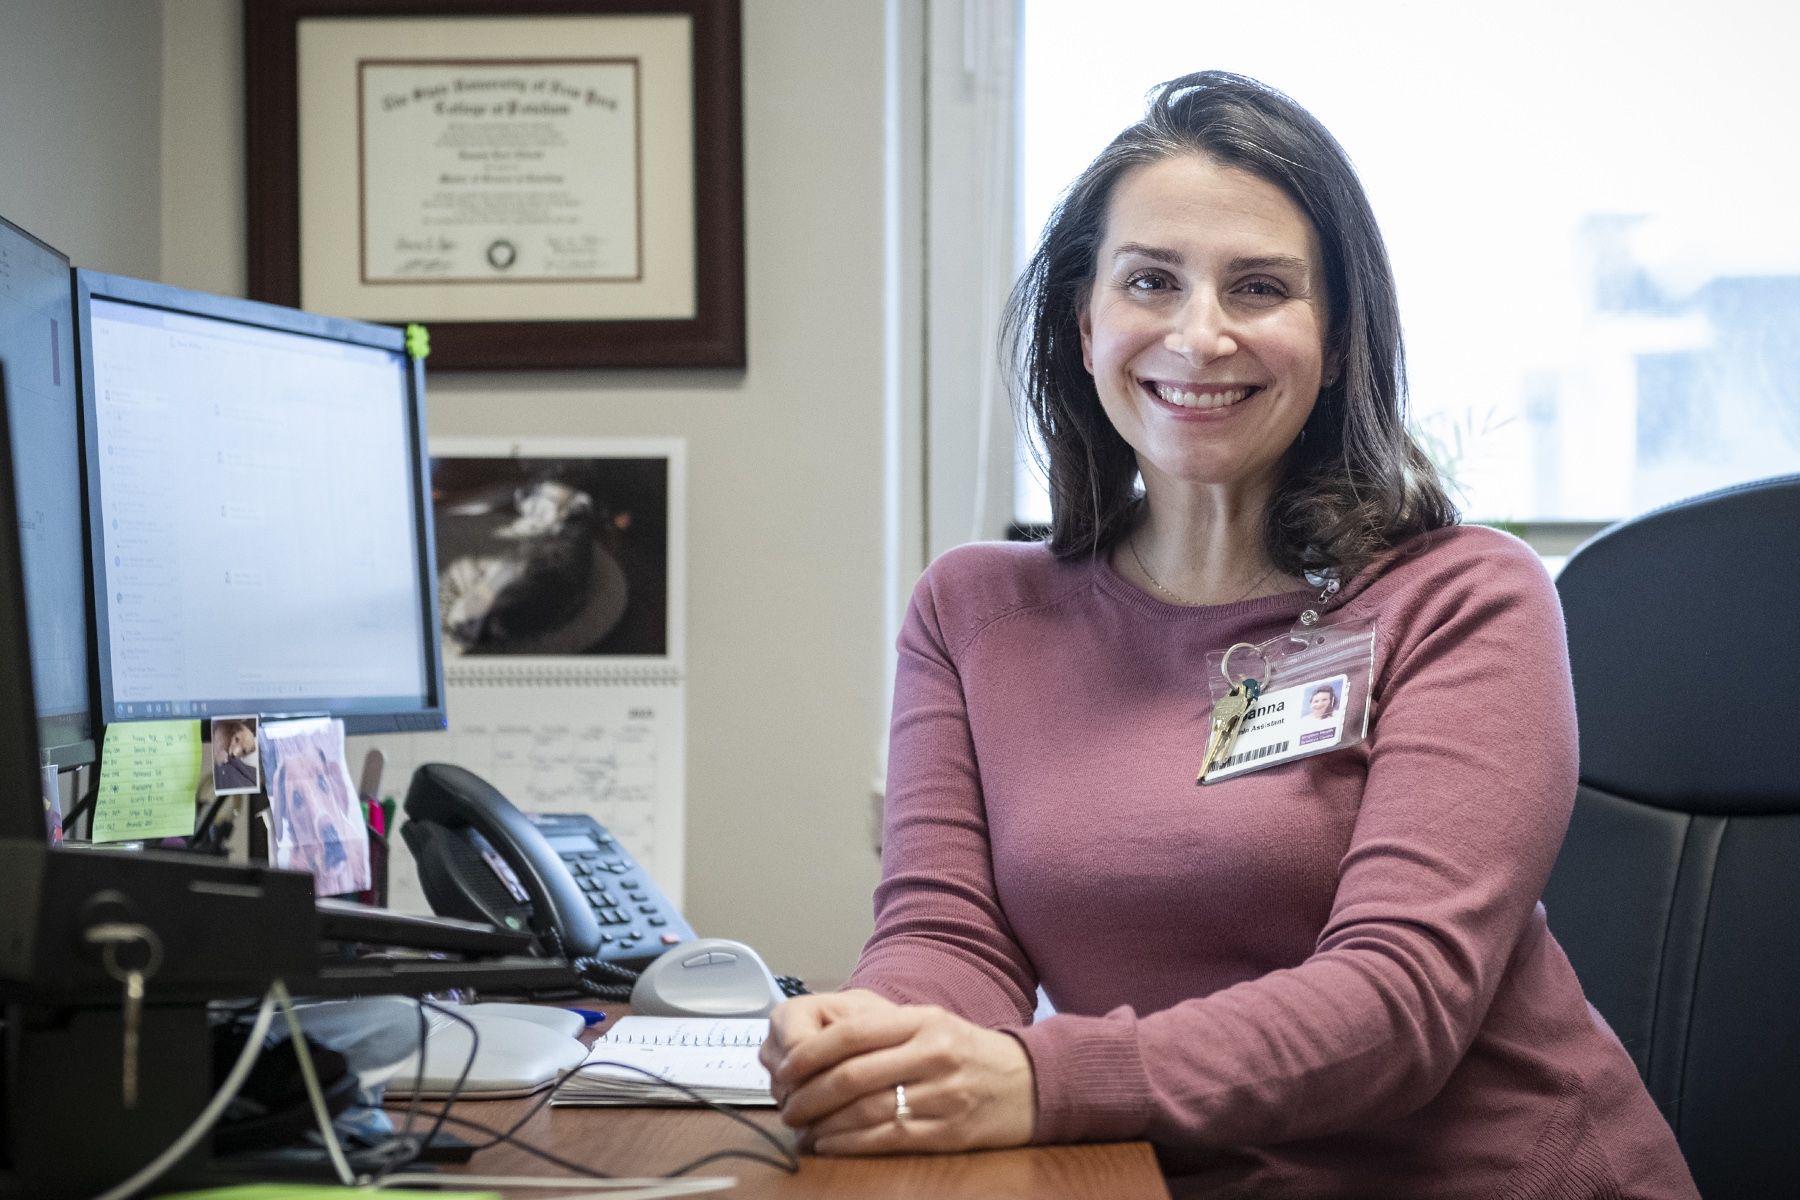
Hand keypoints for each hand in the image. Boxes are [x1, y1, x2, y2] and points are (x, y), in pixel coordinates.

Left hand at [761, 989, 1035, 1154]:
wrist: (1029, 1082)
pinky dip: (850, 1144)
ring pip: (866, 1111)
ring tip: (801, 1129)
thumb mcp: (929, 1023)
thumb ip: (879, 1029)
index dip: (810, 1053)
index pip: (852, 1034)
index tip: (785, 1069)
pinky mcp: (947, 1131)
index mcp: (922, 1020)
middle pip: (853, 1076)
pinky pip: (887, 1140)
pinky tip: (830, 1144)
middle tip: (787, 1106)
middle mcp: (932, 1054)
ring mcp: (942, 1095)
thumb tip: (816, 1045)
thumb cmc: (967, 1052)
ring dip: (824, 1124)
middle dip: (809, 1095)